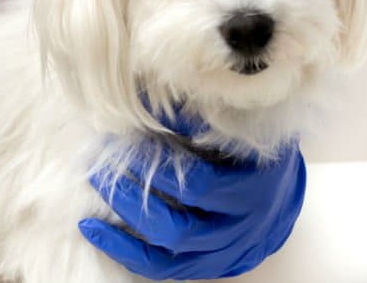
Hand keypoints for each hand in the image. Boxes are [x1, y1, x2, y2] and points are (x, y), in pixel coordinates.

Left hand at [79, 131, 305, 279]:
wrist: (276, 188)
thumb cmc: (247, 150)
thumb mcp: (234, 128)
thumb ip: (194, 119)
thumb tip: (144, 100)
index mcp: (252, 189)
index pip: (199, 186)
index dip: (159, 169)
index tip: (126, 145)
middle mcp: (241, 228)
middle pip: (180, 227)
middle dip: (133, 200)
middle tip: (100, 173)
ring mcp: (226, 252)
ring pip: (171, 254)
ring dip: (125, 233)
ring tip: (90, 216)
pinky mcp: (208, 266)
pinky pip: (165, 269)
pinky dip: (129, 254)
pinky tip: (97, 234)